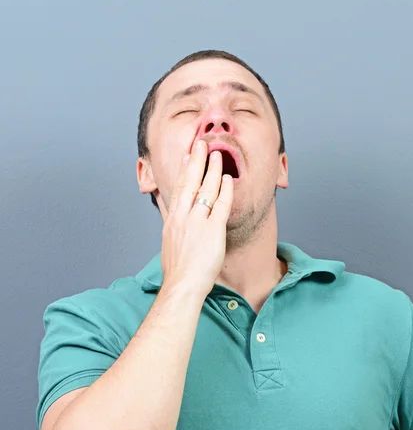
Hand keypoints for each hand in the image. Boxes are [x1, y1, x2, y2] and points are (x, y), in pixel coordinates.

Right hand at [160, 139, 233, 299]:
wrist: (182, 285)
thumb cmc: (177, 271)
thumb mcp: (168, 242)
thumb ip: (171, 225)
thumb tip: (170, 215)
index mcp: (173, 219)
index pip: (179, 188)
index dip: (184, 170)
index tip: (188, 155)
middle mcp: (183, 216)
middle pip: (190, 182)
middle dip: (197, 160)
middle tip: (201, 143)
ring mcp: (197, 222)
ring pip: (206, 189)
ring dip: (212, 169)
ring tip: (218, 154)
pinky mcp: (212, 230)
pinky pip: (220, 205)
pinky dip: (224, 190)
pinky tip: (228, 178)